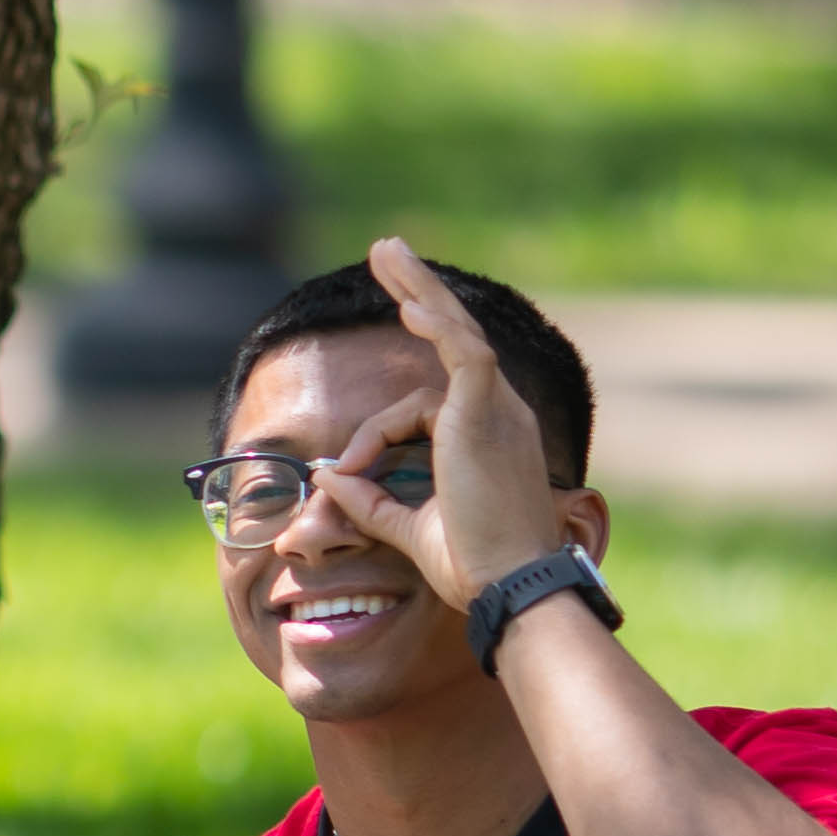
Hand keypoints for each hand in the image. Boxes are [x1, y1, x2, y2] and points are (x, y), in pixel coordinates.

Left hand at [309, 233, 570, 601]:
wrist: (509, 586)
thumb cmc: (474, 565)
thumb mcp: (411, 528)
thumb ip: (371, 503)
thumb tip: (328, 482)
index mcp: (485, 438)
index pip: (419, 412)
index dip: (370, 441)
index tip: (341, 477)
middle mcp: (498, 415)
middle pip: (452, 337)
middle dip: (417, 290)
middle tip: (386, 251)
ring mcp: (496, 411)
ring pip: (454, 333)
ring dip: (418, 288)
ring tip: (386, 249)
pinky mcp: (487, 415)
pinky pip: (463, 354)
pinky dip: (435, 325)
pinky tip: (407, 297)